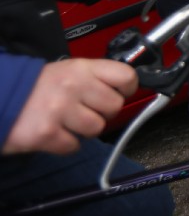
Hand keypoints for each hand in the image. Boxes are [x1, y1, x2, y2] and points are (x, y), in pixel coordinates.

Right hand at [3, 59, 137, 154]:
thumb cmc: (34, 87)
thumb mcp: (66, 71)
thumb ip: (94, 78)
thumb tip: (123, 89)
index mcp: (81, 68)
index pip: (125, 76)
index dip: (127, 88)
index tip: (120, 94)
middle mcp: (73, 86)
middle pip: (114, 106)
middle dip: (103, 112)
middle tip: (86, 111)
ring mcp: (60, 110)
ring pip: (96, 128)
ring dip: (84, 130)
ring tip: (67, 122)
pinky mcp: (46, 134)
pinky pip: (74, 146)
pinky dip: (66, 144)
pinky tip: (54, 133)